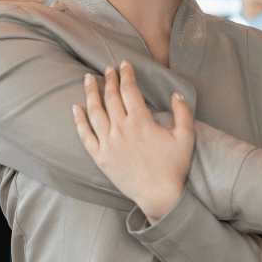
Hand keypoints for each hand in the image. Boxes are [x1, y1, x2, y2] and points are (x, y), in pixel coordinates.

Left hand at [71, 61, 194, 222]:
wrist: (159, 196)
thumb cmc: (174, 167)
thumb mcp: (186, 137)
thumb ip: (183, 112)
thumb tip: (177, 95)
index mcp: (140, 120)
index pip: (129, 89)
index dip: (126, 74)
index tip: (124, 64)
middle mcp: (121, 128)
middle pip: (110, 97)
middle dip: (108, 79)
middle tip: (107, 69)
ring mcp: (108, 143)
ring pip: (94, 112)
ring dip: (90, 93)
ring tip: (87, 79)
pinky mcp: (100, 157)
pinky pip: (85, 135)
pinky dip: (79, 120)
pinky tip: (75, 108)